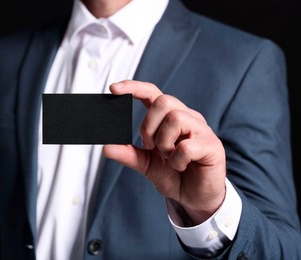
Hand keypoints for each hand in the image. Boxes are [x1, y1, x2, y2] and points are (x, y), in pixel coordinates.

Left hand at [103, 80, 226, 224]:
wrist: (195, 197)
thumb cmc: (174, 175)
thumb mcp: (146, 164)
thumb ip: (128, 154)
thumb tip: (106, 147)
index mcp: (170, 118)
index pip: (152, 93)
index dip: (134, 87)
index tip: (113, 89)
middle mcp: (187, 118)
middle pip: (163, 101)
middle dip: (148, 126)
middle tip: (150, 146)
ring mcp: (201, 130)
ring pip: (175, 118)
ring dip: (163, 143)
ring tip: (168, 157)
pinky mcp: (212, 146)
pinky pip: (187, 146)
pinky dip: (176, 160)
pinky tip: (180, 166)